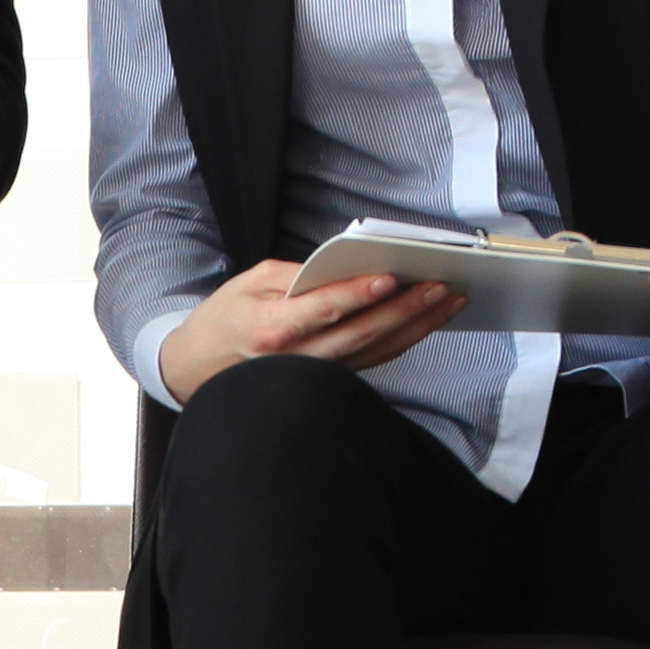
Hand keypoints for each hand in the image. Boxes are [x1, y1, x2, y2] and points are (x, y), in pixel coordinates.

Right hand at [156, 258, 464, 403]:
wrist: (198, 370)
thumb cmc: (224, 320)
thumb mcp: (250, 282)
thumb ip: (299, 274)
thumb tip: (346, 267)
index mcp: (272, 328)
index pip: (323, 310)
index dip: (358, 295)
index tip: (390, 278)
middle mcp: (296, 358)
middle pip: (360, 333)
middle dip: (406, 309)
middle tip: (442, 286)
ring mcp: (315, 375)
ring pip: (375, 351)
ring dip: (417, 326)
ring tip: (450, 301)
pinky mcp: (328, 381)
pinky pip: (373, 361)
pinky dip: (403, 340)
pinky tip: (428, 322)